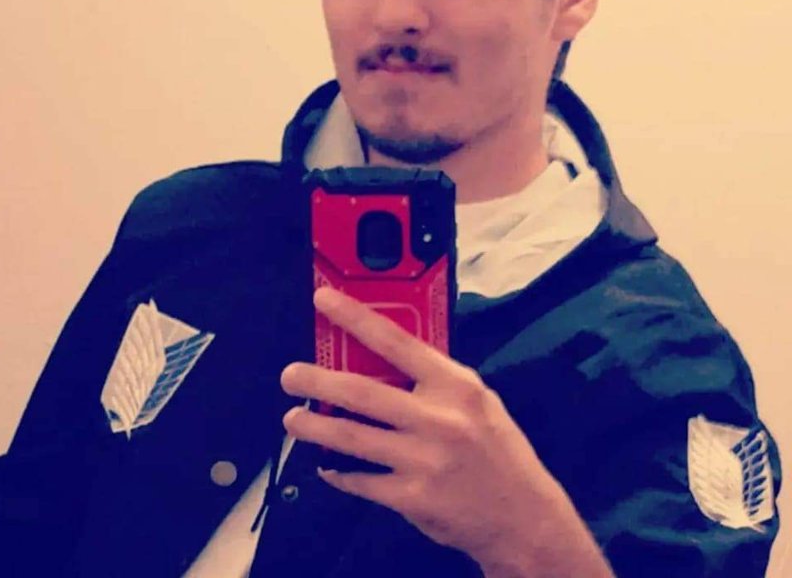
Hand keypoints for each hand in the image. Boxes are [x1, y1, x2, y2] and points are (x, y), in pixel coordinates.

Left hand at [280, 286, 568, 568]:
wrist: (524, 515)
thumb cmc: (499, 449)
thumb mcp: (477, 398)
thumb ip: (434, 376)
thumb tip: (383, 354)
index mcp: (455, 385)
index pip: (396, 341)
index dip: (355, 318)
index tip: (325, 301)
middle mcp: (438, 419)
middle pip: (361, 392)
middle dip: (316, 381)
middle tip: (291, 376)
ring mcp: (423, 461)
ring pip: (352, 438)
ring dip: (314, 427)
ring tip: (293, 419)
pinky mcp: (412, 499)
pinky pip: (361, 481)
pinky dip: (338, 472)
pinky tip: (326, 465)